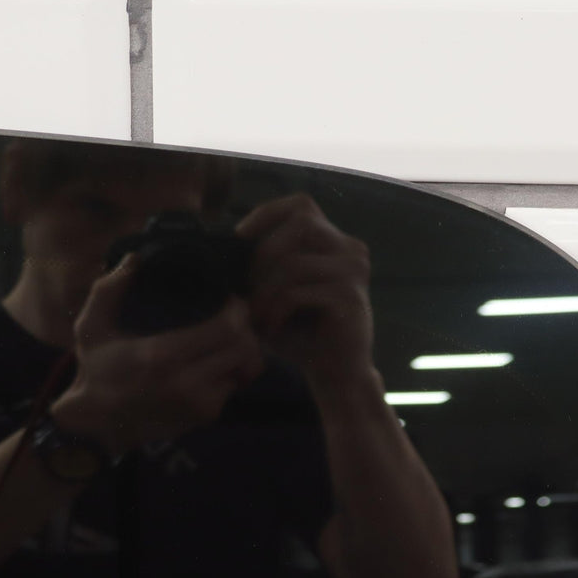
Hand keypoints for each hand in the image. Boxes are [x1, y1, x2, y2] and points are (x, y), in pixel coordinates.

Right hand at [49, 255, 264, 455]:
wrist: (98, 426)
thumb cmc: (96, 371)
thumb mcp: (90, 328)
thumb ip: (107, 291)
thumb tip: (134, 259)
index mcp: (162, 356)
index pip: (225, 328)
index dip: (236, 309)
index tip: (230, 299)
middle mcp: (187, 383)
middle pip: (244, 347)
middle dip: (246, 327)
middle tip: (235, 316)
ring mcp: (200, 403)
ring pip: (246, 367)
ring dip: (243, 349)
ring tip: (229, 337)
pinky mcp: (205, 416)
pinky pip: (234, 385)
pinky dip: (231, 370)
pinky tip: (214, 360)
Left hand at [237, 194, 373, 391]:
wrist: (335, 373)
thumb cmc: (301, 332)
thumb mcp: (275, 291)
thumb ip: (260, 265)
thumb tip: (224, 244)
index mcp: (335, 242)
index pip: (301, 204)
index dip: (267, 214)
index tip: (239, 239)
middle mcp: (351, 250)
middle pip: (300, 222)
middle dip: (264, 253)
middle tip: (247, 286)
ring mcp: (354, 273)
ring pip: (293, 263)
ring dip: (264, 292)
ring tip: (256, 316)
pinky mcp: (350, 298)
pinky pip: (297, 293)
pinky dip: (275, 311)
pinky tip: (270, 329)